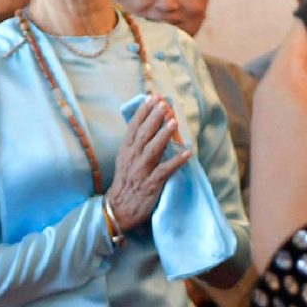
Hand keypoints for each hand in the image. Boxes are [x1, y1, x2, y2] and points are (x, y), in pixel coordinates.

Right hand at [104, 96, 191, 233]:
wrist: (118, 209)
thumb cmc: (125, 183)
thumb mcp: (125, 160)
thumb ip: (135, 144)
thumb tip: (148, 126)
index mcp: (126, 151)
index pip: (133, 127)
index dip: (142, 112)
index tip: (151, 97)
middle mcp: (132, 158)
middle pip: (143, 134)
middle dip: (153, 118)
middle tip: (163, 104)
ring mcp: (141, 171)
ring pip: (152, 149)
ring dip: (163, 135)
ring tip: (173, 121)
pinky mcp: (150, 184)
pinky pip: (164, 171)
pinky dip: (176, 162)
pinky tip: (187, 153)